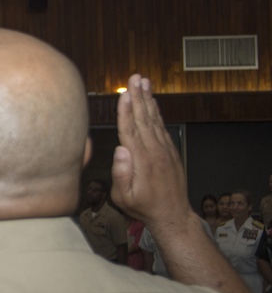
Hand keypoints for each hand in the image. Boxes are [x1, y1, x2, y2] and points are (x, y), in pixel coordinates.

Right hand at [111, 74, 189, 228]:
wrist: (172, 214)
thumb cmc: (143, 207)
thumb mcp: (124, 197)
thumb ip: (121, 174)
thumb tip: (120, 149)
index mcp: (141, 160)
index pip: (130, 130)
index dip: (126, 110)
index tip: (124, 93)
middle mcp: (154, 150)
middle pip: (143, 118)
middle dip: (138, 96)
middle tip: (135, 77)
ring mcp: (164, 149)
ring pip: (153, 119)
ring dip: (148, 99)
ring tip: (143, 81)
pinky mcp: (169, 151)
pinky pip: (161, 126)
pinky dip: (156, 111)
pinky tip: (152, 102)